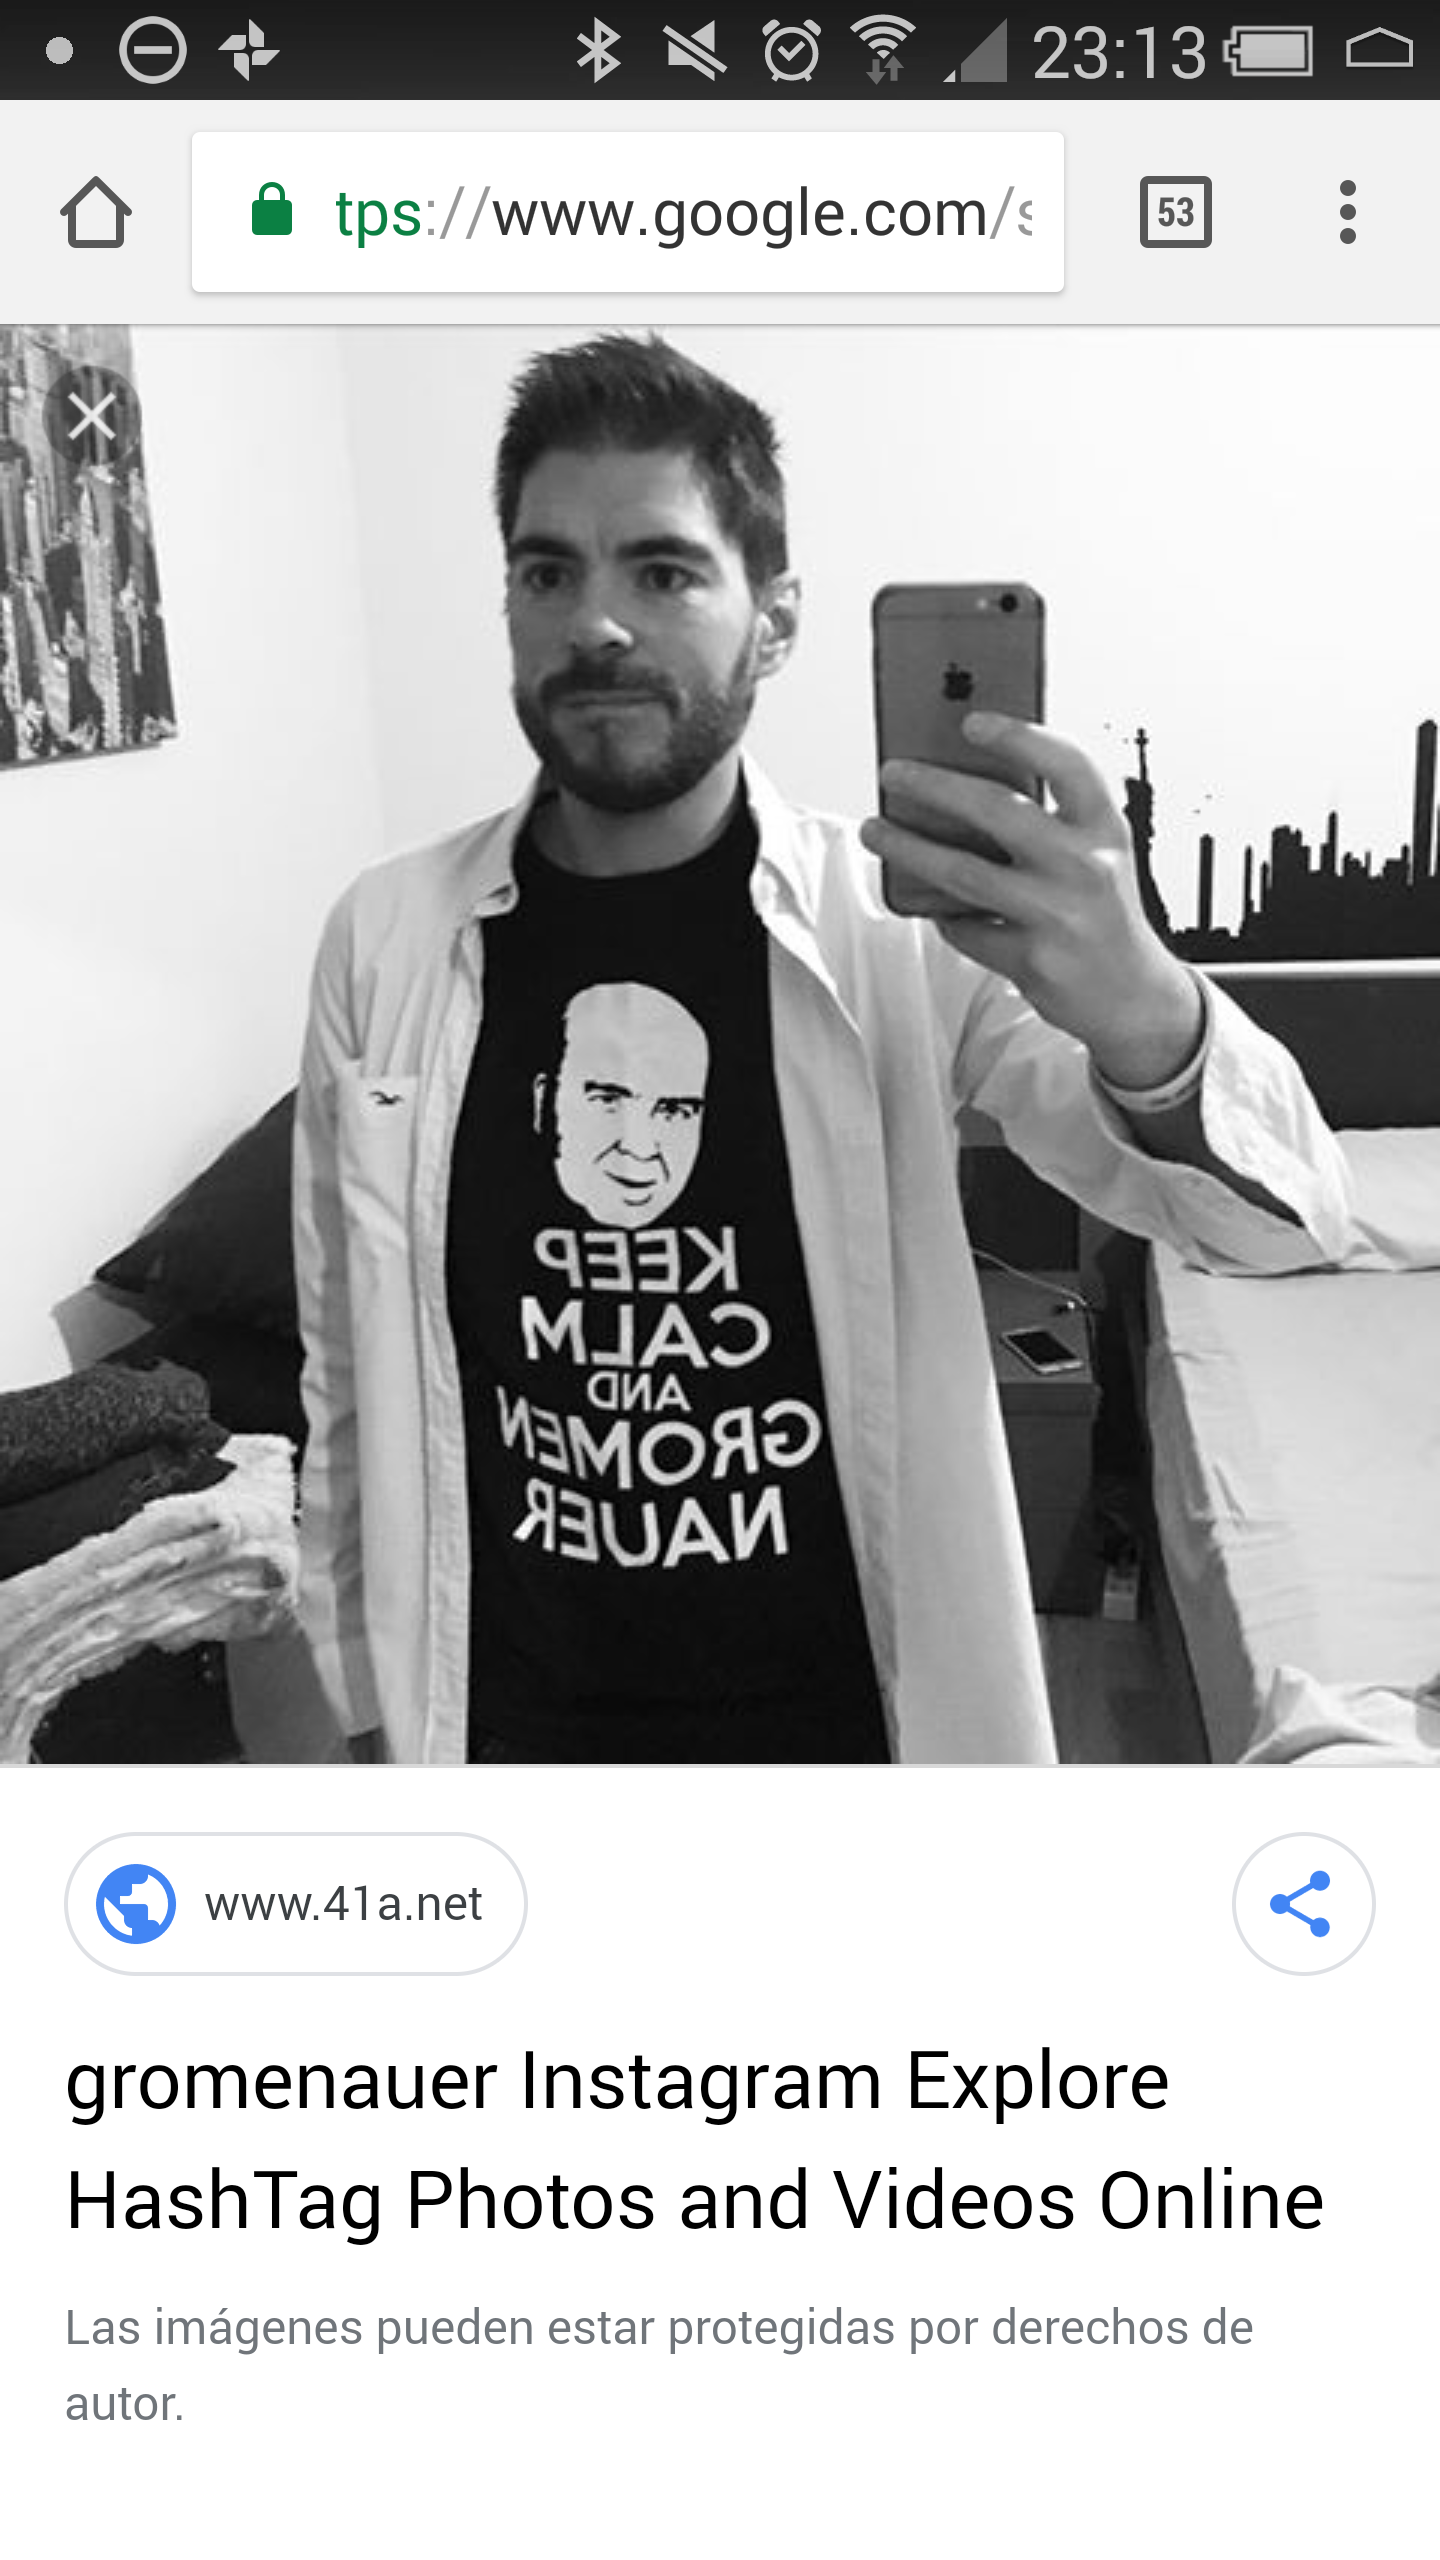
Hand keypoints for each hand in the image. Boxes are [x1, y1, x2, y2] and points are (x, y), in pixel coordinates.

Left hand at [860, 713, 1203, 1088]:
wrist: (1133, 995)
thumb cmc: (1102, 912)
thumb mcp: (1096, 854)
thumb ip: (1049, 820)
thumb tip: (961, 782)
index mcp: (1105, 828)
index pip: (1067, 764)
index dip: (1019, 735)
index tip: (972, 722)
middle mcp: (1086, 866)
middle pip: (998, 810)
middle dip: (934, 785)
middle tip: (893, 772)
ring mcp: (1059, 915)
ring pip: (963, 872)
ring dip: (909, 848)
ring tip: (876, 830)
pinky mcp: (1033, 960)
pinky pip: (966, 928)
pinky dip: (944, 916)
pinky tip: (933, 904)